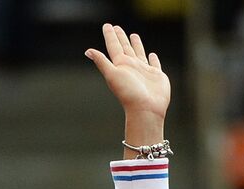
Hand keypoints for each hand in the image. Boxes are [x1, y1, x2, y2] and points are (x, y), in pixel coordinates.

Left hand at [85, 23, 169, 148]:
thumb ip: (101, 62)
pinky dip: (153, 59)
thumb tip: (87, 51)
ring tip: (133, 35)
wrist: (145, 109)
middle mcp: (131, 67)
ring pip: (139, 53)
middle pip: (125, 48)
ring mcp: (143, 71)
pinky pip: (154, 64)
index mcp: (120, 65)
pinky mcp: (156, 76)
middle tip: (117, 27)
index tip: (107, 25)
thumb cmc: (128, 93)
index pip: (114, 46)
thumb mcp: (112, 75)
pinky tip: (152, 54)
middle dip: (121, 37)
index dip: (110, 36)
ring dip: (136, 45)